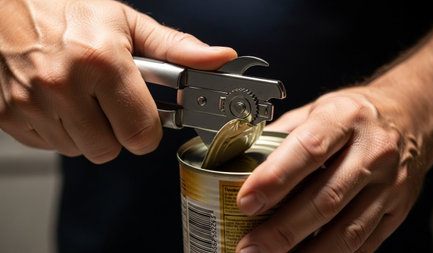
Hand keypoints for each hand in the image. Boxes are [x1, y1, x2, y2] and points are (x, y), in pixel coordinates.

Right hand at [0, 0, 236, 163]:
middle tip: (113, 106)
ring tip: (83, 97)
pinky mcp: (9, 117)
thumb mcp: (126, 23)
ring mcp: (32, 104)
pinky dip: (62, 131)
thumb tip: (218, 59)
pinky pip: (51, 146)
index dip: (148, 130)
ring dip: (89, 132)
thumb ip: (176, 48)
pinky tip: (60, 103)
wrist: (3, 4)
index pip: (140, 133)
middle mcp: (63, 86)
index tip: (145, 119)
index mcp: (102, 62)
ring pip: (81, 151)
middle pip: (109, 150)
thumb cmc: (64, 9)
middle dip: (119, 133)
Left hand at [235, 86, 432, 251]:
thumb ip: (283, 133)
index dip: (275, 178)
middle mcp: (371, 151)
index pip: (309, 150)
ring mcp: (389, 184)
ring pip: (347, 228)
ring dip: (306, 251)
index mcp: (345, 118)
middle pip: (326, 198)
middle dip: (283, 228)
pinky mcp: (397, 209)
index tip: (247, 200)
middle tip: (251, 246)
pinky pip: (364, 241)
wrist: (411, 117)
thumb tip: (246, 158)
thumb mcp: (319, 108)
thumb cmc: (358, 114)